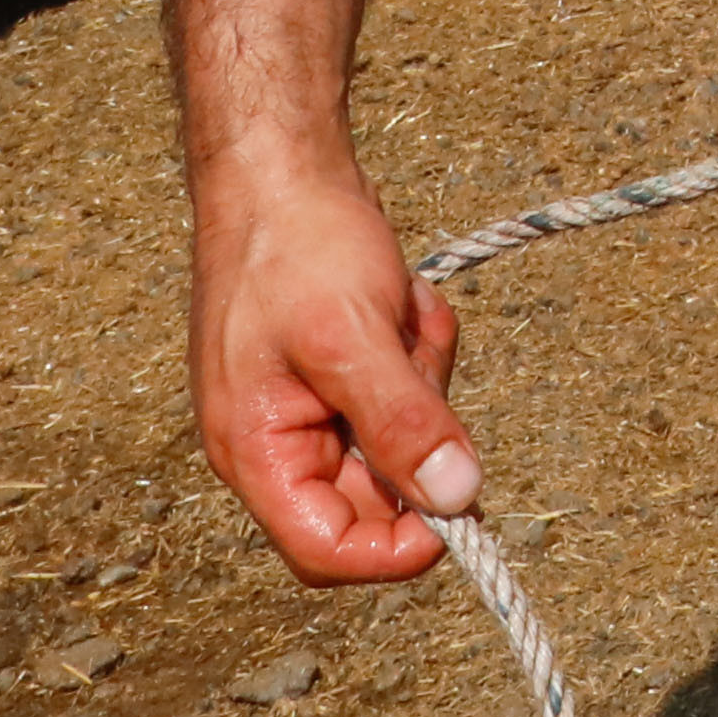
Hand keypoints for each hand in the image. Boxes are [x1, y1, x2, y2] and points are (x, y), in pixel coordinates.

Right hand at [191, 146, 477, 583]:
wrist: (280, 165)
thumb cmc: (294, 245)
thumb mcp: (353, 337)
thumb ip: (402, 423)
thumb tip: (457, 499)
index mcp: (256, 452)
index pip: (326, 550)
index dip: (396, 549)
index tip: (461, 509)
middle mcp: (278, 441)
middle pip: (376, 493)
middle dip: (416, 426)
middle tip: (417, 359)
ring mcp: (311, 404)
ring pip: (402, 432)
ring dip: (420, 374)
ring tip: (399, 313)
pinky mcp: (341, 369)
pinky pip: (406, 385)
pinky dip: (417, 344)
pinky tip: (398, 297)